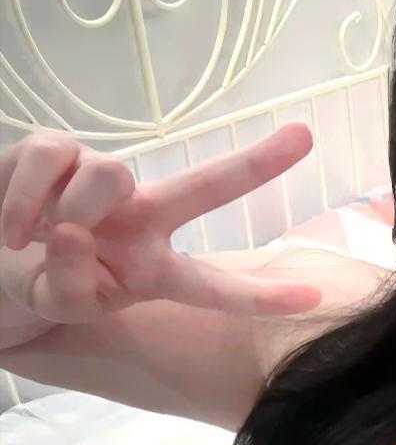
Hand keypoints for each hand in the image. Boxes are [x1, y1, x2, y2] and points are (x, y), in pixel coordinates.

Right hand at [0, 124, 324, 325]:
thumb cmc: (24, 288)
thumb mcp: (55, 307)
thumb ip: (73, 285)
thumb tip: (78, 233)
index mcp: (150, 271)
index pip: (213, 285)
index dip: (262, 295)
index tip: (316, 300)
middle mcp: (138, 221)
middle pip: (202, 187)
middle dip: (254, 165)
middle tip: (304, 138)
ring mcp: (99, 182)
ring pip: (111, 174)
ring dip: (73, 209)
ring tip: (34, 239)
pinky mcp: (55, 150)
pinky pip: (51, 158)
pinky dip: (25, 195)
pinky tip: (11, 224)